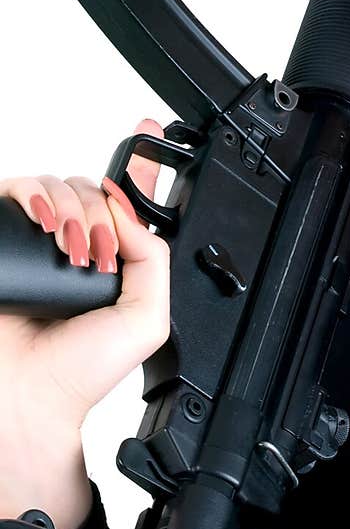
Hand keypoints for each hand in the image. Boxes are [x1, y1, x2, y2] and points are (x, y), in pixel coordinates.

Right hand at [0, 119, 168, 528]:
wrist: (28, 396)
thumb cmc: (80, 371)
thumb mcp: (147, 316)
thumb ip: (154, 258)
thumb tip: (128, 211)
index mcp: (111, 261)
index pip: (126, 204)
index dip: (140, 167)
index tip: (151, 132)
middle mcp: (72, 247)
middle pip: (92, 190)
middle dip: (100, 213)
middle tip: (97, 252)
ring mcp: (34, 243)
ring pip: (57, 187)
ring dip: (72, 209)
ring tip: (72, 250)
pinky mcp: (1, 239)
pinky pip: (14, 192)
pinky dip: (33, 194)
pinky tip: (44, 220)